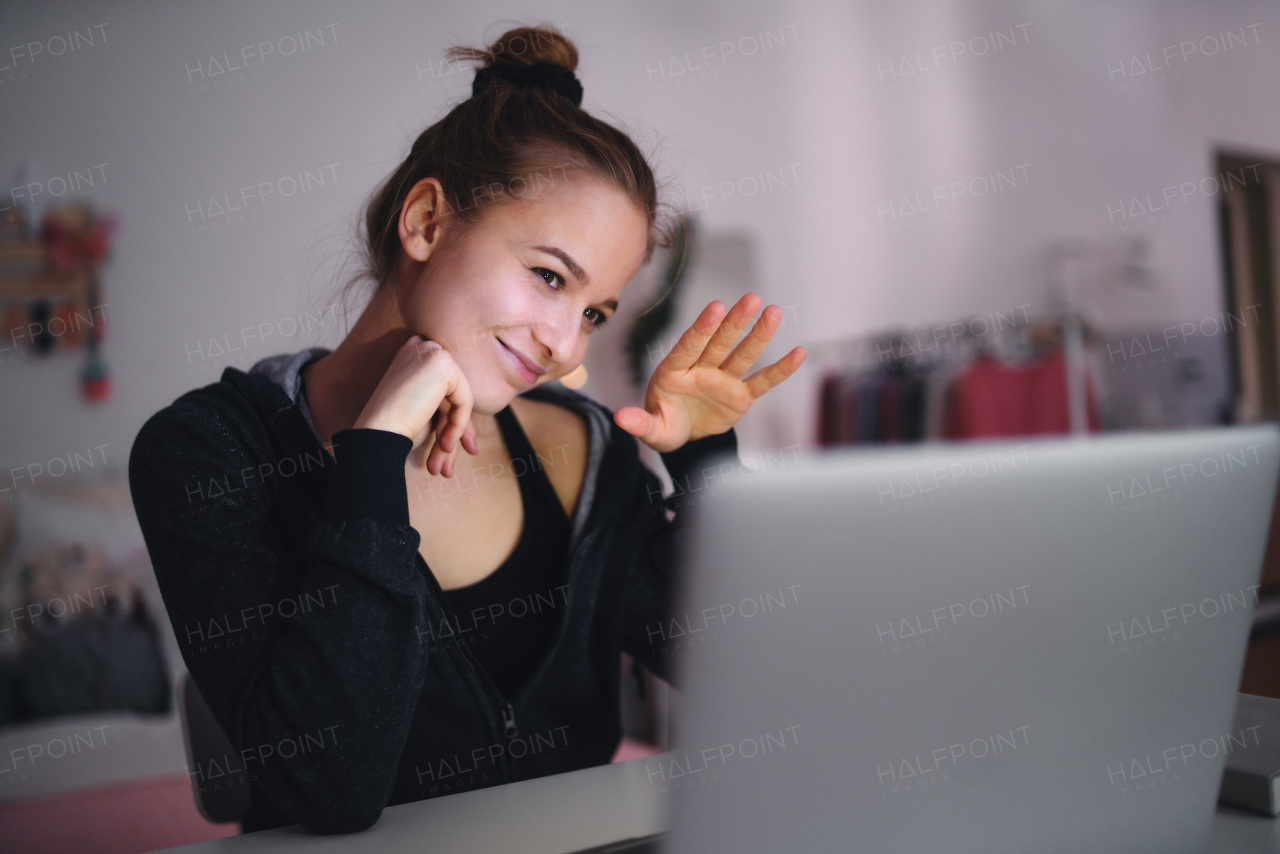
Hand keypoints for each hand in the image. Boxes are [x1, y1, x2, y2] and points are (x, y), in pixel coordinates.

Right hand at [353, 335, 479, 476]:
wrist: (376, 433)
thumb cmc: (394, 428)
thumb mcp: (426, 415)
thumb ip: (449, 411)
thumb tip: (473, 439)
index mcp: (414, 355)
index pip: (445, 388)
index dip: (452, 420)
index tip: (450, 449)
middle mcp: (421, 346)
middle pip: (453, 393)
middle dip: (455, 430)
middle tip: (449, 466)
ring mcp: (431, 351)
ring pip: (460, 398)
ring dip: (454, 434)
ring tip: (443, 466)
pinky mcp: (442, 363)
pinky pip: (464, 400)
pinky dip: (458, 426)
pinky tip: (445, 445)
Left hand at [613, 294, 805, 453]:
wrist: (685, 437)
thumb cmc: (665, 427)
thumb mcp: (651, 430)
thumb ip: (639, 423)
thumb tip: (620, 418)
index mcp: (674, 371)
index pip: (689, 347)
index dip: (702, 329)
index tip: (716, 308)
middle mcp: (700, 369)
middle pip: (719, 343)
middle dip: (734, 323)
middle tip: (750, 299)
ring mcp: (722, 380)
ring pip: (742, 355)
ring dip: (758, 335)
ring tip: (774, 312)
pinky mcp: (741, 395)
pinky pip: (762, 381)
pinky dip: (780, 370)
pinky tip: (798, 352)